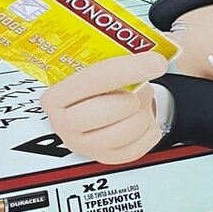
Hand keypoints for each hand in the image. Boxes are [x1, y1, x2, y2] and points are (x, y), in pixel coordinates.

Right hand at [40, 52, 169, 164]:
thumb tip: (156, 53)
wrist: (104, 104)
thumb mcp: (104, 62)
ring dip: (141, 116)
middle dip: (129, 100)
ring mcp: (84, 145)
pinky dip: (148, 131)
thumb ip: (121, 54)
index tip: (155, 62)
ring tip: (136, 105)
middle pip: (103, 113)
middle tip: (136, 92)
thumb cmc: (102, 84)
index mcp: (56, 97)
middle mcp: (64, 124)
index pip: (92, 80)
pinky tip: (141, 119)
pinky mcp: (105, 158)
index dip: (128, 69)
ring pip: (123, 133)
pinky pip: (137, 148)